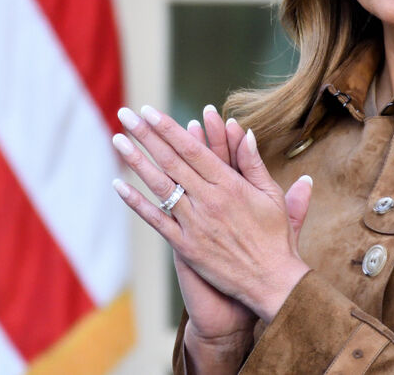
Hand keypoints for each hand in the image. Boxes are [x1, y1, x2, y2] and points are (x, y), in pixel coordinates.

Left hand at [112, 105, 311, 323]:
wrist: (272, 282)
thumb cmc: (275, 238)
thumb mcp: (271, 195)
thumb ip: (253, 163)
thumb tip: (244, 131)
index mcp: (230, 184)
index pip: (192, 149)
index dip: (169, 129)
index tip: (150, 111)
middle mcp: (209, 201)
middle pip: (171, 161)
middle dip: (146, 135)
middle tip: (126, 114)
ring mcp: (195, 224)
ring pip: (160, 186)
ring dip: (137, 161)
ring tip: (118, 139)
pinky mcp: (186, 247)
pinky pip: (157, 221)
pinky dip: (137, 203)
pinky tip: (119, 186)